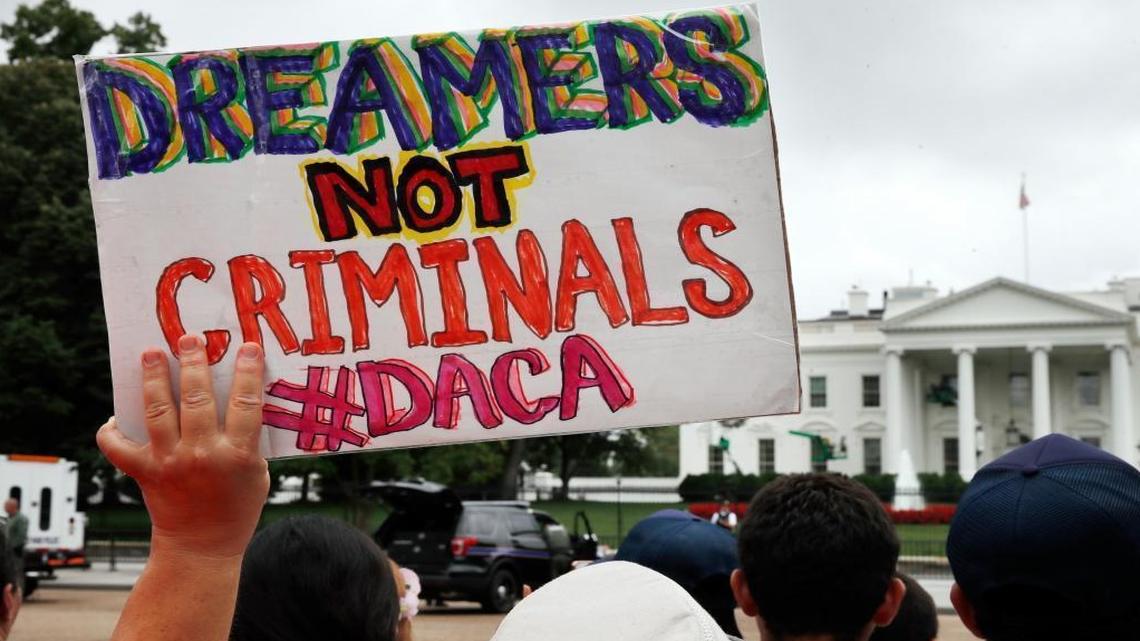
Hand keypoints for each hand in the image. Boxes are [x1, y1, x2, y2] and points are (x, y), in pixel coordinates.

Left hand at [97, 335, 269, 559]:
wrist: (202, 547)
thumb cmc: (236, 508)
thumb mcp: (258, 472)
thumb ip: (249, 438)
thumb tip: (239, 397)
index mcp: (238, 455)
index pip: (246, 403)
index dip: (247, 372)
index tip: (247, 348)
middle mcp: (202, 455)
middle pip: (197, 399)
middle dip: (192, 363)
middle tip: (188, 338)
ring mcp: (171, 463)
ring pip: (158, 412)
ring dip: (153, 379)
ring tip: (151, 353)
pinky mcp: (145, 472)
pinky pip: (120, 447)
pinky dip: (112, 431)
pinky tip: (115, 416)